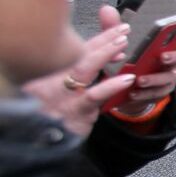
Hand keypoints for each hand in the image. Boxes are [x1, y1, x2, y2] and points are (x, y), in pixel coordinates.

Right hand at [22, 6, 132, 137]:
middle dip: (102, 42)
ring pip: (82, 70)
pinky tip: (127, 78)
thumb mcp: (67, 92)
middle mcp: (48, 83)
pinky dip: (111, 85)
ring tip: (123, 46)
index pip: (75, 52)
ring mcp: (59, 98)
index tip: (118, 31)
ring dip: (104, 55)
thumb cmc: (61, 113)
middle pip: (77, 55)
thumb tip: (107, 48)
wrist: (49, 145)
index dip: (98, 41)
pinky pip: (92, 96)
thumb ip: (85, 70)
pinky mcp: (74, 114)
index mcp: (47, 76)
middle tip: (123, 31)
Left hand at [117, 30, 175, 114]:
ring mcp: (166, 77)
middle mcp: (169, 61)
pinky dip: (145, 93)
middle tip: (163, 56)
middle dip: (175, 56)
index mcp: (163, 46)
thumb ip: (113, 28)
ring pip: (169, 77)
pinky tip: (133, 92)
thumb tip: (106, 9)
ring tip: (140, 80)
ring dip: (155, 78)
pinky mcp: (159, 93)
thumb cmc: (124, 61)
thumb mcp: (116, 44)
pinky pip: (157, 93)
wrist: (119, 89)